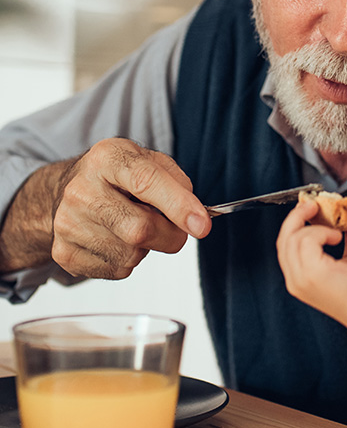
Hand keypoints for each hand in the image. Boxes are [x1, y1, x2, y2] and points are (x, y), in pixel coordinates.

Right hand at [46, 138, 208, 278]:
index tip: (202, 225)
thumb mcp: (150, 161)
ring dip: (148, 247)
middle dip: (171, 235)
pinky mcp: (64, 253)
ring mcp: (68, 223)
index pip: (146, 181)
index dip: (178, 206)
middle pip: (140, 229)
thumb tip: (195, 217)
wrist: (67, 190)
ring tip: (135, 225)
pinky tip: (118, 239)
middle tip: (177, 228)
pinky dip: (130, 259)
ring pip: (131, 254)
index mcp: (107, 157)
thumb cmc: (118, 176)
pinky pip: (117, 270)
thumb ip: (178, 183)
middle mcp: (81, 189)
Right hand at [276, 199, 346, 329]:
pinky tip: (336, 238)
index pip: (285, 245)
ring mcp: (301, 278)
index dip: (295, 223)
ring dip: (314, 226)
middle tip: (315, 205)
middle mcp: (295, 280)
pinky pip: (307, 241)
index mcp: (299, 278)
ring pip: (293, 238)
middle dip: (297, 216)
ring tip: (335, 232)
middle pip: (284, 238)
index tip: (310, 208)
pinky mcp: (312, 274)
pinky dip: (322, 232)